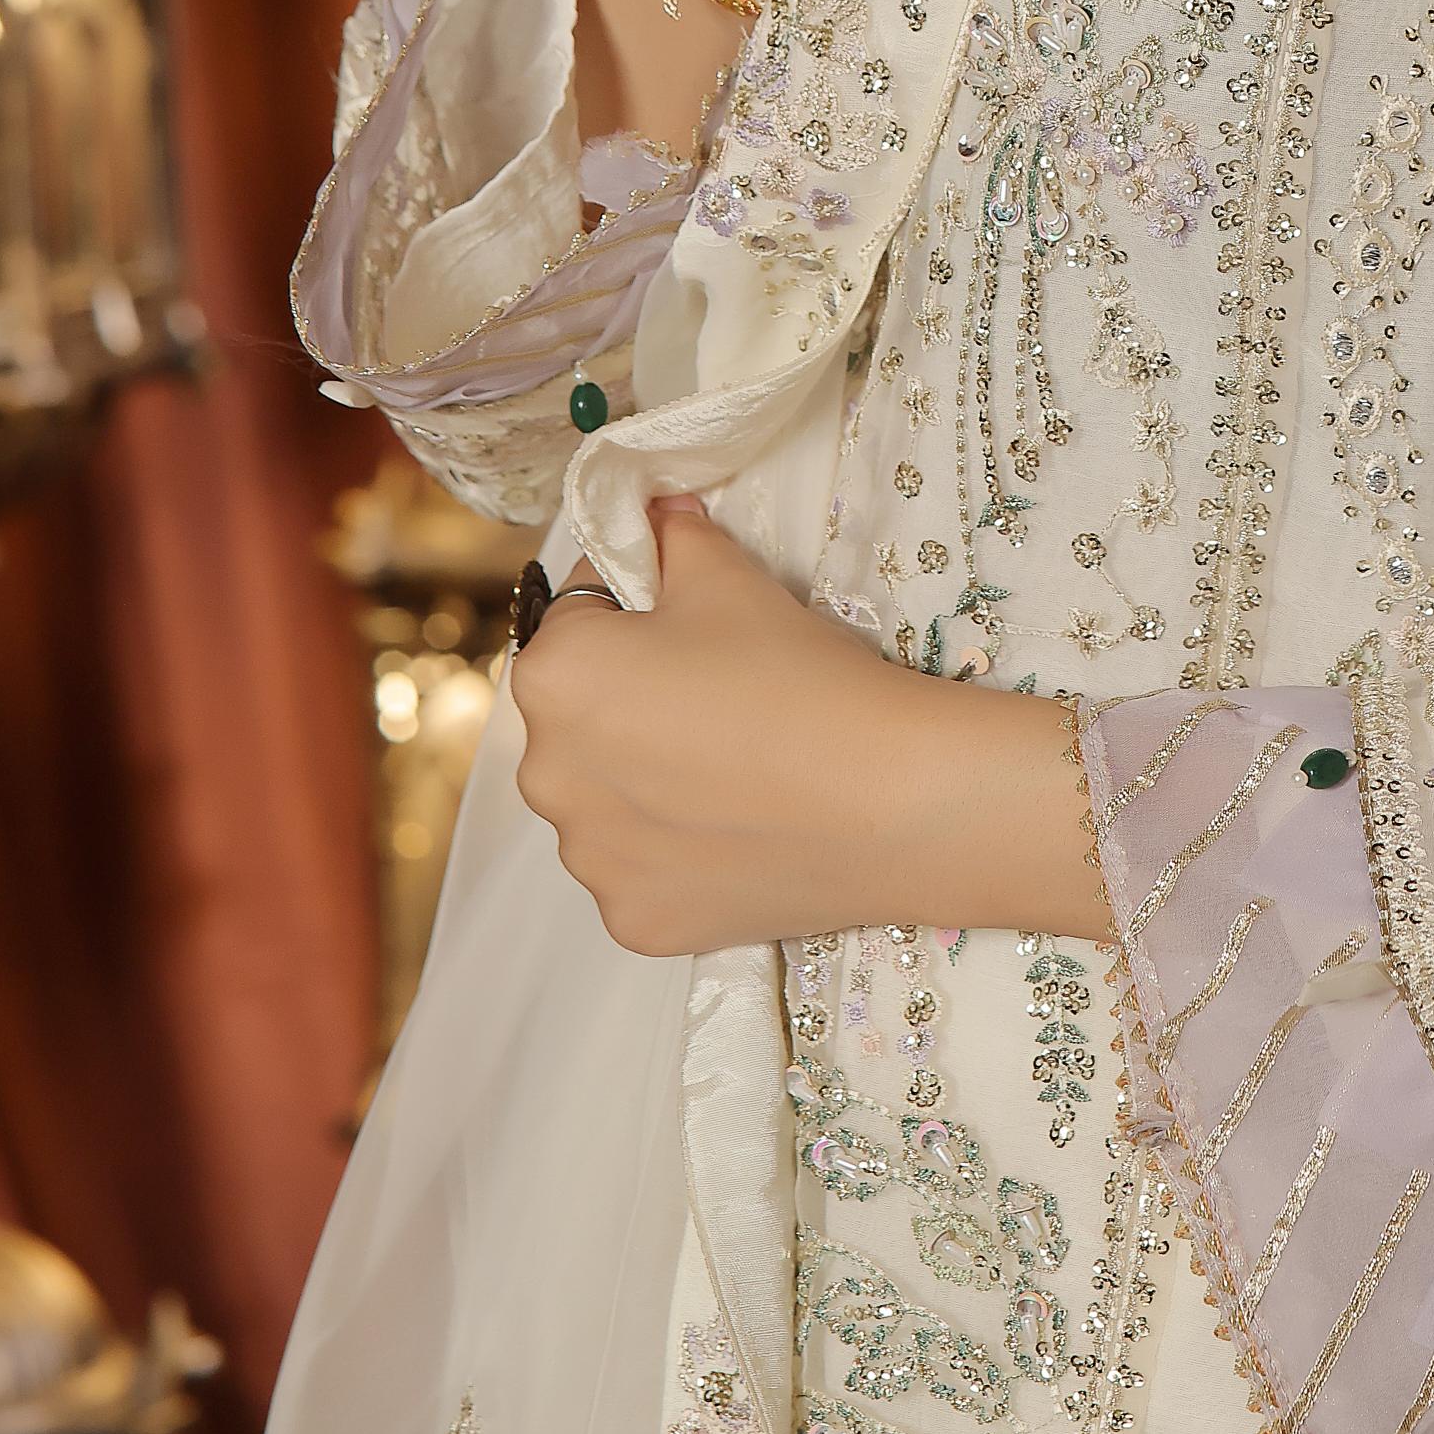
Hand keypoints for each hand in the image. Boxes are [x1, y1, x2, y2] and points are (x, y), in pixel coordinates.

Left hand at [508, 502, 1111, 955]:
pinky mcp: (633, 921)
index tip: (696, 627)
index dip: (635, 615)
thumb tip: (654, 512)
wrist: (888, 800)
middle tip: (722, 699)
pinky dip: (676, 854)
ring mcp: (588, 861)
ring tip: (737, 769)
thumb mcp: (731, 577)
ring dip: (646, 784)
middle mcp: (545, 774)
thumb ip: (672, 538)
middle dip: (630, 703)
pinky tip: (740, 831)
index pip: (574, 622)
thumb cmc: (800, 675)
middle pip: (580, 720)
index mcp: (555, 677)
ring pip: (604, 801)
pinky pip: (638, 871)